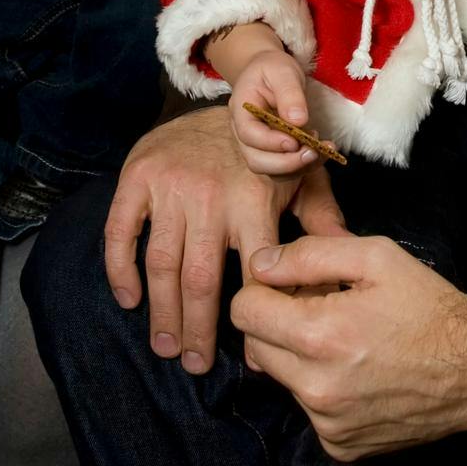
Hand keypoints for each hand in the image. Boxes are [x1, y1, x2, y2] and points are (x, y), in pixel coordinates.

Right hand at [103, 106, 346, 372]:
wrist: (231, 100)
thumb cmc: (268, 154)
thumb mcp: (303, 180)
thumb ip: (321, 220)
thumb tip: (346, 258)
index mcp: (253, 200)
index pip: (252, 271)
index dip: (251, 316)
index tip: (249, 353)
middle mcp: (211, 195)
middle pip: (200, 278)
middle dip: (197, 329)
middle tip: (194, 365)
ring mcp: (171, 186)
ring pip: (162, 263)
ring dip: (162, 312)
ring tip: (166, 347)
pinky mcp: (139, 178)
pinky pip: (121, 232)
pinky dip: (120, 270)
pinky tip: (130, 300)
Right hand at [229, 49, 327, 175]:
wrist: (269, 72)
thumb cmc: (272, 68)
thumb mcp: (282, 70)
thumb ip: (289, 93)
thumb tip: (298, 121)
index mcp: (241, 110)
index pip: (249, 134)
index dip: (271, 143)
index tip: (295, 141)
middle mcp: (244, 133)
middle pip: (256, 160)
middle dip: (286, 163)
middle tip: (313, 152)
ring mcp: (257, 146)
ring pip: (271, 170)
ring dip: (297, 167)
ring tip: (322, 151)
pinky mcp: (273, 152)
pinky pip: (285, 168)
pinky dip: (304, 165)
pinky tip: (322, 152)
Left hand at [233, 236, 466, 460]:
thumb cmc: (428, 305)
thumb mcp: (376, 257)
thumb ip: (310, 254)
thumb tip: (260, 264)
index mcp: (320, 335)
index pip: (244, 311)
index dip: (264, 289)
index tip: (292, 285)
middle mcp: (316, 386)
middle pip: (254, 346)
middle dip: (276, 322)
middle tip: (320, 308)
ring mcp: (327, 421)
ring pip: (281, 377)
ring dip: (300, 355)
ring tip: (346, 340)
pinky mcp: (340, 444)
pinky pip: (308, 410)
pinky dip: (323, 388)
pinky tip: (358, 372)